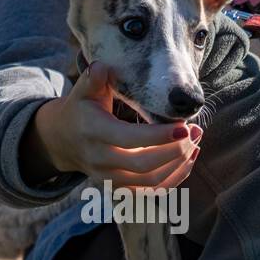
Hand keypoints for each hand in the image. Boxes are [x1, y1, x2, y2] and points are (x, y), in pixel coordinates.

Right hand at [20, 63, 201, 190]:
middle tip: (195, 132)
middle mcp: (100, 160)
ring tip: (195, 143)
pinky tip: (188, 159)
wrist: (64, 141)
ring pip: (150, 182)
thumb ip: (93, 79)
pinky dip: (173, 178)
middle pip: (143, 165)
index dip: (158, 136)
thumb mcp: (83, 91)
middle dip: (175, 151)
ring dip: (178, 165)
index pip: (129, 139)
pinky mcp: (119, 189)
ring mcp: (109, 178)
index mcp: (94, 132)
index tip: (184, 126)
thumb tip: (102, 68)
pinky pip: (151, 191)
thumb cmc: (82, 109)